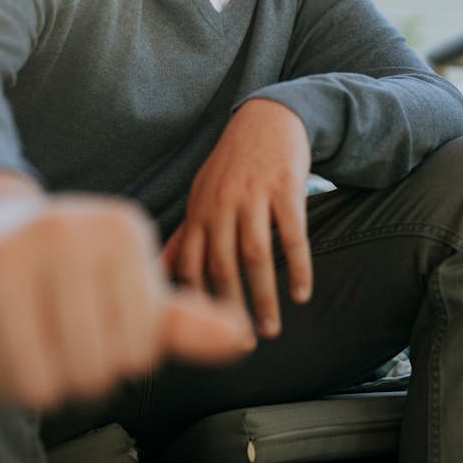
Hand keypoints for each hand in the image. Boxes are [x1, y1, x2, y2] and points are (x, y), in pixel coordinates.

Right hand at [0, 176, 255, 408]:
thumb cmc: (64, 262)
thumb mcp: (128, 281)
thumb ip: (184, 318)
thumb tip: (241, 339)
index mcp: (120, 229)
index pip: (143, 347)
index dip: (122, 352)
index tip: (100, 319)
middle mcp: (66, 234)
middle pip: (99, 368)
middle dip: (85, 369)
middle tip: (64, 333)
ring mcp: (10, 260)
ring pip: (50, 384)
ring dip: (47, 381)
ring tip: (38, 339)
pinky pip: (2, 381)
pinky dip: (5, 379)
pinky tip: (4, 342)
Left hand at [162, 98, 312, 338]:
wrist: (268, 118)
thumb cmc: (233, 164)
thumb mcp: (203, 193)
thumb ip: (188, 234)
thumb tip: (160, 271)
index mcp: (199, 210)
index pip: (191, 264)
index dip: (197, 302)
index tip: (206, 334)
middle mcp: (222, 204)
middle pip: (223, 265)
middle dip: (230, 309)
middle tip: (241, 345)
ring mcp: (254, 195)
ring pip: (257, 255)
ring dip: (264, 297)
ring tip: (270, 330)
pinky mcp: (286, 188)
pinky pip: (293, 235)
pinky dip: (297, 267)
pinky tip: (301, 294)